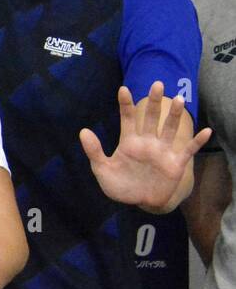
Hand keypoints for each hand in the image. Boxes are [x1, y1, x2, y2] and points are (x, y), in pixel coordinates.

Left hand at [80, 83, 212, 210]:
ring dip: (174, 115)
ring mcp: (162, 151)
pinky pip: (188, 150)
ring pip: (170, 129)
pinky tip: (206, 131)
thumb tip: (83, 131)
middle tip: (157, 84)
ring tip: (180, 99)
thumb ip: (94, 152)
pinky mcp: (175, 163)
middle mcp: (147, 142)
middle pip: (151, 118)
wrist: (140, 203)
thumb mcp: (102, 170)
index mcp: (129, 142)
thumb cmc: (121, 185)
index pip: (126, 118)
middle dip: (154, 102)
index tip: (123, 89)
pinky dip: (197, 142)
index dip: (125, 104)